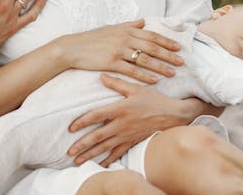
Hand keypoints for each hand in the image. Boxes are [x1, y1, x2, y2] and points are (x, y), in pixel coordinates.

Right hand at [55, 21, 182, 83]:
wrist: (72, 47)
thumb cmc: (92, 38)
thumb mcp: (111, 28)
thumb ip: (129, 25)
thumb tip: (144, 21)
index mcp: (126, 30)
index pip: (151, 35)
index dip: (166, 41)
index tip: (178, 47)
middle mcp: (125, 39)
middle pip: (152, 47)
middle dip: (168, 55)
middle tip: (182, 62)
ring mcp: (118, 51)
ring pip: (144, 59)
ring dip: (160, 67)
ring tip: (172, 73)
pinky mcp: (111, 62)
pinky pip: (132, 70)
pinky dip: (144, 76)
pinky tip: (154, 80)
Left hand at [66, 74, 201, 165]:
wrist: (173, 115)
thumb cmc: (154, 100)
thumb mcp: (136, 88)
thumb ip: (117, 83)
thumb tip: (101, 76)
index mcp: (120, 109)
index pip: (97, 116)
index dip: (82, 122)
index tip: (70, 128)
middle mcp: (122, 125)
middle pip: (98, 137)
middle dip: (82, 145)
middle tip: (69, 151)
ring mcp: (127, 136)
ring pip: (105, 148)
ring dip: (91, 155)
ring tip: (77, 161)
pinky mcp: (133, 142)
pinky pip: (118, 153)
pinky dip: (108, 161)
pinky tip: (99, 165)